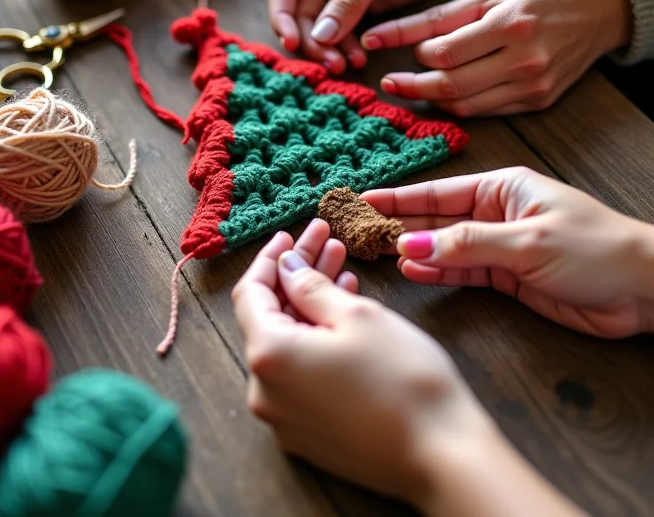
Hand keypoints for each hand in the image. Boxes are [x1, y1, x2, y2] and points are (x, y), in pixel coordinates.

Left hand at [231, 222, 493, 503]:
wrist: (441, 456)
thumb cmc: (402, 379)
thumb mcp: (356, 315)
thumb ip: (311, 286)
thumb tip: (286, 266)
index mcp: (269, 356)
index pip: (250, 294)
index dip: (270, 259)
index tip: (289, 234)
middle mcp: (265, 391)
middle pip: (270, 317)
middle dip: (297, 275)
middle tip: (326, 241)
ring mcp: (284, 417)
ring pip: (288, 344)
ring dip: (310, 304)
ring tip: (341, 267)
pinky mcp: (307, 432)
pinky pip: (300, 373)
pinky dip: (316, 338)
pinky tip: (342, 311)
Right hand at [264, 0, 458, 72]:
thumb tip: (321, 35)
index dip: (281, 18)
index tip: (292, 45)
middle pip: (299, 13)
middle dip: (312, 42)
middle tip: (332, 64)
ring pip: (320, 27)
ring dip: (329, 49)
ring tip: (350, 66)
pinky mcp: (357, 3)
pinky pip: (342, 31)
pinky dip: (347, 47)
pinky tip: (361, 58)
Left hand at [362, 0, 631, 115]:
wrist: (608, 2)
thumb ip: (441, 15)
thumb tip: (386, 32)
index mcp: (511, 25)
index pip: (445, 54)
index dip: (417, 56)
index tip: (405, 51)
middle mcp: (525, 61)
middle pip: (451, 87)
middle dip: (412, 88)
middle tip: (389, 84)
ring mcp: (534, 85)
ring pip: (466, 106)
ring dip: (433, 100)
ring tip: (413, 88)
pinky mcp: (540, 100)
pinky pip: (487, 111)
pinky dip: (461, 104)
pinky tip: (446, 93)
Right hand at [363, 167, 653, 337]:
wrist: (644, 290)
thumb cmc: (596, 249)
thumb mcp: (526, 241)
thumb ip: (465, 244)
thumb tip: (411, 244)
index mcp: (502, 188)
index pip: (437, 191)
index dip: (398, 197)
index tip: (363, 199)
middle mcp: (495, 214)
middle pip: (435, 218)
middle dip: (398, 224)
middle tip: (358, 229)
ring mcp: (499, 246)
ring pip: (444, 246)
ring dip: (412, 250)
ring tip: (375, 252)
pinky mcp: (506, 276)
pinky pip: (461, 271)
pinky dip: (437, 271)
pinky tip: (412, 270)